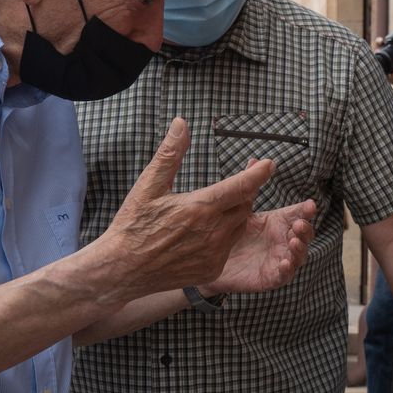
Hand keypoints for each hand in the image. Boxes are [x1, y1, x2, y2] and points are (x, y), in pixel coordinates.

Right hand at [105, 118, 275, 298]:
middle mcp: (213, 232)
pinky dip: (224, 236)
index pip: (242, 186)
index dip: (259, 173)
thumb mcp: (148, 186)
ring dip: (235, 214)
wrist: (121, 270)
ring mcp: (214, 254)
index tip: (270, 164)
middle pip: (244, 205)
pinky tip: (206, 232)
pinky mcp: (212, 270)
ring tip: (217, 207)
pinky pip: (229, 247)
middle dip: (244, 192)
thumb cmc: (133, 225)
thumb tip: (181, 123)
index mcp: (200, 207)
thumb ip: (170, 154)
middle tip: (237, 184)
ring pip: (239, 226)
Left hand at [204, 193, 315, 294]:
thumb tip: (255, 160)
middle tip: (299, 225)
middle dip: (306, 229)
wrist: (209, 258)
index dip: (306, 210)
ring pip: (298, 256)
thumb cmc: (227, 230)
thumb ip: (247, 184)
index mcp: (277, 222)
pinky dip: (287, 270)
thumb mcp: (237, 206)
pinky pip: (283, 276)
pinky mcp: (269, 277)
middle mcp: (281, 240)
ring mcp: (278, 259)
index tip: (310, 205)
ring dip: (300, 249)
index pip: (297, 214)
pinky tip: (284, 263)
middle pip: (303, 234)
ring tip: (294, 242)